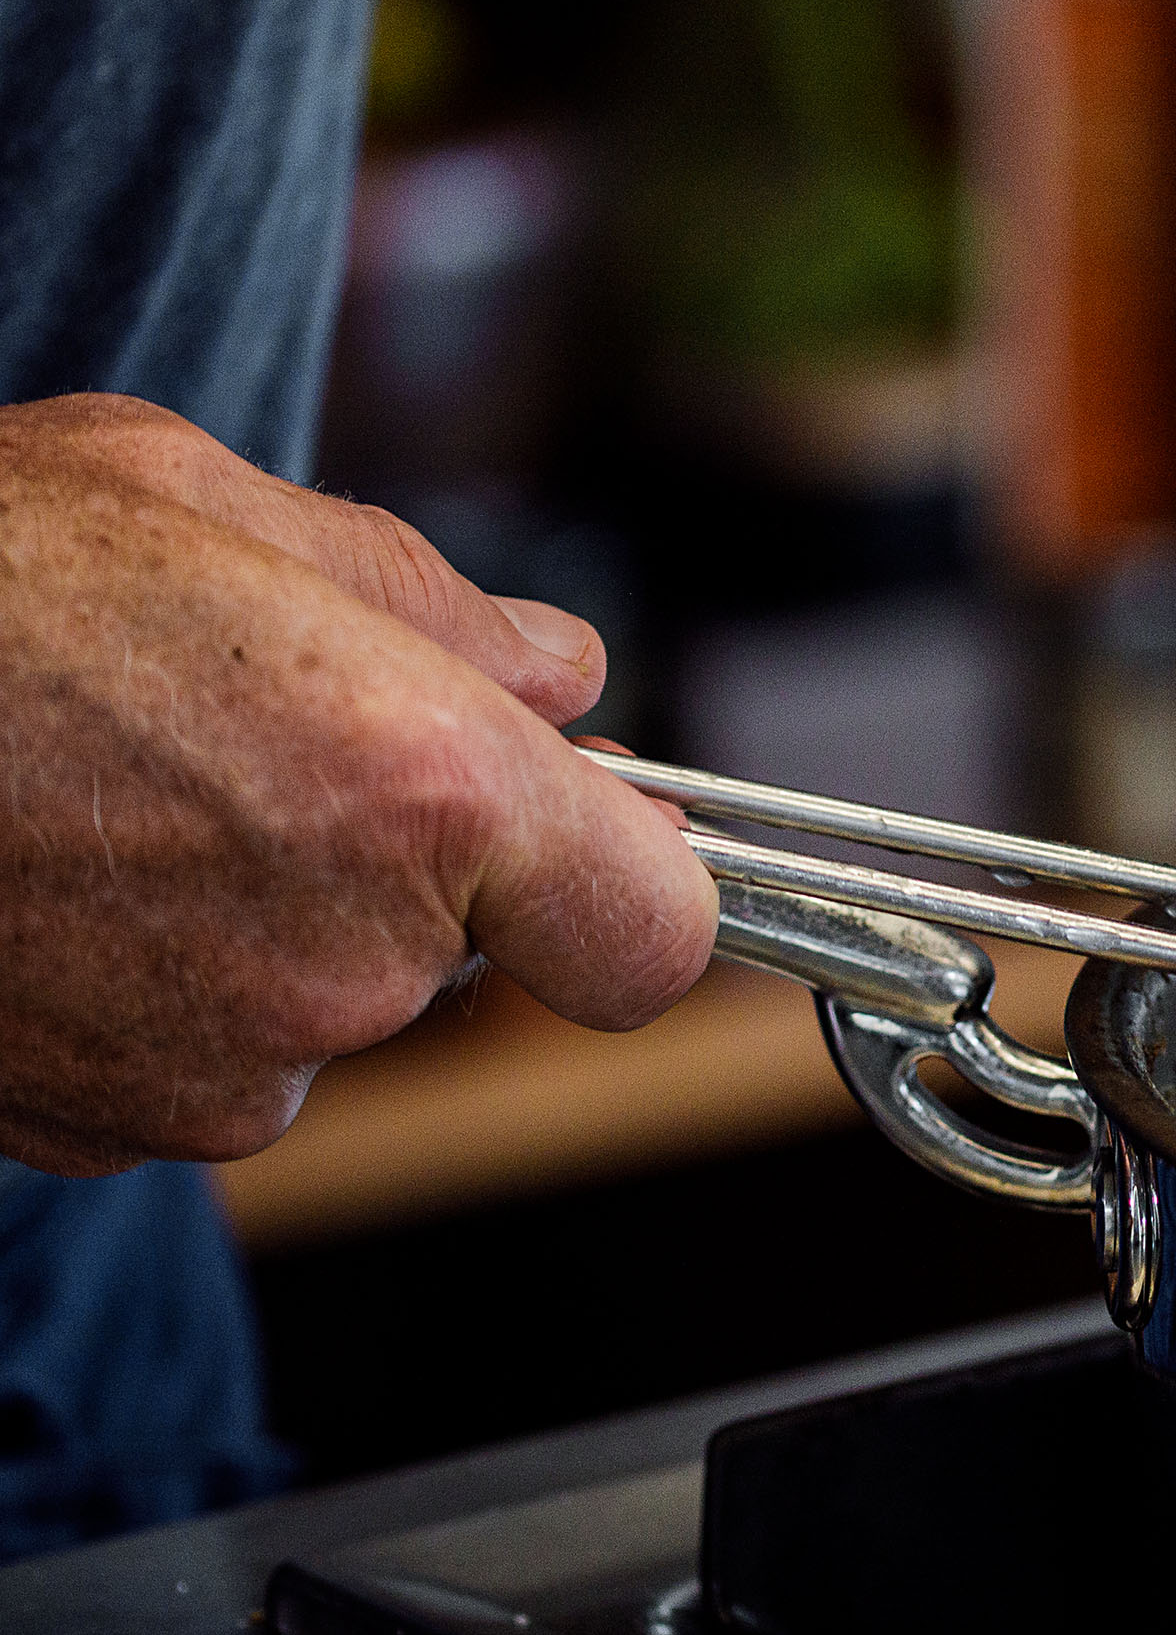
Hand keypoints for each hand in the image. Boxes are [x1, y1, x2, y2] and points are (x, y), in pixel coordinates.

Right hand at [0, 396, 717, 1174]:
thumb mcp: (212, 504)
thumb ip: (429, 604)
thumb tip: (561, 672)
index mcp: (428, 791)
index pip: (657, 935)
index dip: (632, 887)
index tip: (588, 837)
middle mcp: (348, 960)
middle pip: (463, 956)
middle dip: (396, 864)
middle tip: (240, 740)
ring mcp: (216, 1067)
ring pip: (311, 1013)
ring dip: (251, 924)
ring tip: (106, 792)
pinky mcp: (94, 1130)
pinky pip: (186, 1064)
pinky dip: (142, 988)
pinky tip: (44, 872)